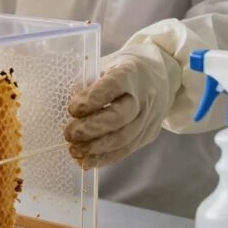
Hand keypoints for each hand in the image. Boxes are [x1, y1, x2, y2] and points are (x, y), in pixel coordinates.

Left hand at [64, 44, 179, 168]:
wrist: (158, 76)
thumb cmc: (121, 70)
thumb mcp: (103, 65)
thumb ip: (86, 82)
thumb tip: (72, 104)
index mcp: (129, 73)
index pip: (112, 86)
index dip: (91, 100)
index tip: (72, 109)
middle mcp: (143, 96)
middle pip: (120, 117)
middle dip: (91, 129)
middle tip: (69, 134)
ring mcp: (148, 117)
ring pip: (124, 138)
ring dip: (96, 149)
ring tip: (74, 151)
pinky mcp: (148, 134)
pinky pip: (126, 150)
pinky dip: (105, 158)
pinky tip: (87, 162)